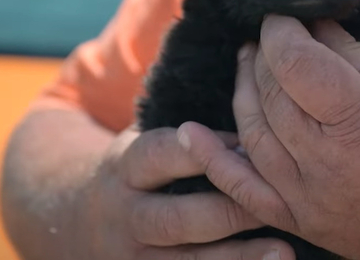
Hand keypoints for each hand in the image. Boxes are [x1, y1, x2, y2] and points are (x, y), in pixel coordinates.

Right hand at [65, 126, 294, 259]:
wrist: (77, 221)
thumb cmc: (136, 173)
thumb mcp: (142, 144)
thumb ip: (183, 136)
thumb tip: (251, 114)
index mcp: (126, 167)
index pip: (158, 156)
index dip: (198, 152)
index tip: (243, 145)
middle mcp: (125, 215)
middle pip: (176, 218)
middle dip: (228, 209)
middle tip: (276, 199)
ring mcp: (133, 255)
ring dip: (237, 256)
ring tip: (283, 250)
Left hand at [178, 16, 359, 259]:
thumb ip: (351, 54)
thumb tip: (311, 24)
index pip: (295, 62)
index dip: (282, 30)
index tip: (283, 17)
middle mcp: (326, 164)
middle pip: (270, 95)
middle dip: (264, 56)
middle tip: (267, 36)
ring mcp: (309, 198)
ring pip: (252, 133)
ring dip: (243, 92)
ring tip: (249, 64)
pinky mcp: (301, 220)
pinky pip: (244, 191)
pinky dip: (216, 160)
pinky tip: (192, 134)